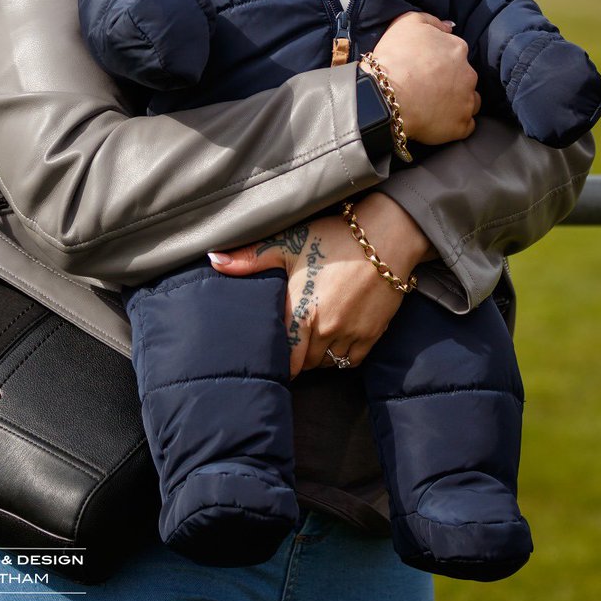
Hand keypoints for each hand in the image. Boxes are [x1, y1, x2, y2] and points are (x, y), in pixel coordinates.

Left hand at [208, 193, 431, 377]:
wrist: (386, 236)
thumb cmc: (334, 237)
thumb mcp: (290, 243)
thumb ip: (251, 258)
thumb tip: (214, 260)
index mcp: (301, 311)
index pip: (284, 356)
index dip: (277, 360)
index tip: (271, 355)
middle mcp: (325, 329)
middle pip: (303, 363)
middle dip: (296, 357)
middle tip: (290, 344)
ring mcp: (350, 334)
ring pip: (327, 363)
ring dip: (318, 356)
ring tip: (311, 340)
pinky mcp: (372, 335)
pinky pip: (352, 361)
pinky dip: (342, 356)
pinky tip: (336, 339)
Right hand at [371, 11, 479, 143]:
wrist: (386, 95)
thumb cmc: (394, 57)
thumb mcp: (407, 22)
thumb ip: (431, 20)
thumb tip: (448, 26)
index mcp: (457, 49)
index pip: (456, 53)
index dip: (440, 61)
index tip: (426, 67)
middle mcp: (468, 74)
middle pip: (464, 77)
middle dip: (450, 82)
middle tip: (427, 87)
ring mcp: (467, 101)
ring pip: (469, 101)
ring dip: (456, 103)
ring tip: (434, 106)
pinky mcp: (461, 126)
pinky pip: (464, 126)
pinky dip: (453, 124)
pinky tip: (437, 122)